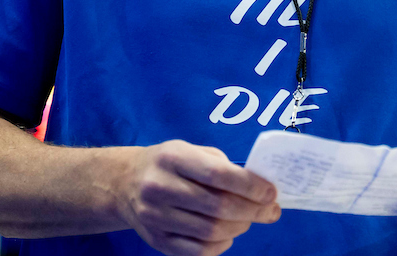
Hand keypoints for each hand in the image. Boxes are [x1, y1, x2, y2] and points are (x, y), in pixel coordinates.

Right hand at [119, 139, 280, 255]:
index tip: (271, 192)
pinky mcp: (155, 240)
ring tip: (248, 220)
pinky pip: (197, 251)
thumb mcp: (193, 151)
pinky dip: (221, 245)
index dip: (250, 186)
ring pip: (210, 231)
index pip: (218, 174)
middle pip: (217, 207)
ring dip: (239, 228)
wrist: (125, 183)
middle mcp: (159, 187)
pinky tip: (228, 234)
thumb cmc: (171, 164)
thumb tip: (262, 191)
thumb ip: (224, 167)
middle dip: (252, 211)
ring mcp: (155, 216)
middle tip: (269, 210)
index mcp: (172, 158)